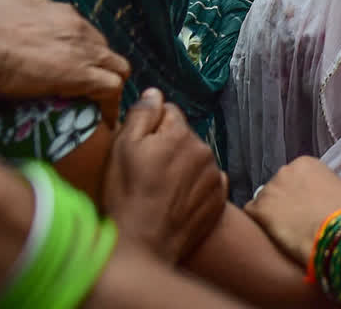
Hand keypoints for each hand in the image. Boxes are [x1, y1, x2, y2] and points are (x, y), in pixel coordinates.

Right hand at [0, 0, 129, 125]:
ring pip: (117, 68)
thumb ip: (33, 4)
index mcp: (62, 12)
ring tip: (102, 109)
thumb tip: (39, 5)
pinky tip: (104, 120)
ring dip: (111, 86)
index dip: (84, 53)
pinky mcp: (81, 75)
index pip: (86, 34)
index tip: (77, 68)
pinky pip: (111, 89)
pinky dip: (110, 105)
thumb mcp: (14, 0)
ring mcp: (82, 51)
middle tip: (89, 90)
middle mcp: (78, 27)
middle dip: (101, 69)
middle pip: (105, 50)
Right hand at [104, 89, 227, 261]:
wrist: (142, 247)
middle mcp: (203, 150)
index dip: (151, 127)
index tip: (140, 147)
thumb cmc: (126, 196)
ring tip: (160, 189)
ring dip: (182, 166)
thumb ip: (142, 113)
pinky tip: (176, 200)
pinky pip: (206, 182)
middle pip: (183, 135)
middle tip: (147, 171)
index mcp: (180, 133)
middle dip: (168, 145)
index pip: (168, 111)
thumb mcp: (122, 146)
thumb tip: (154, 94)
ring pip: (195, 158)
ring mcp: (214, 177)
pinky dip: (194, 186)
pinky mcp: (218, 201)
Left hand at [245, 157, 340, 266]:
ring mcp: (269, 189)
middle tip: (296, 221)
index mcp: (305, 163)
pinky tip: (269, 233)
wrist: (333, 232)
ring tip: (283, 231)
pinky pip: (252, 212)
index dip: (302, 193)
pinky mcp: (259, 209)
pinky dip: (258, 222)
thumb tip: (329, 195)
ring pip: (265, 200)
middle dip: (285, 201)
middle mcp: (284, 170)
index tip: (308, 207)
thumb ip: (331, 187)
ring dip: (272, 213)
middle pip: (280, 186)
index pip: (297, 176)